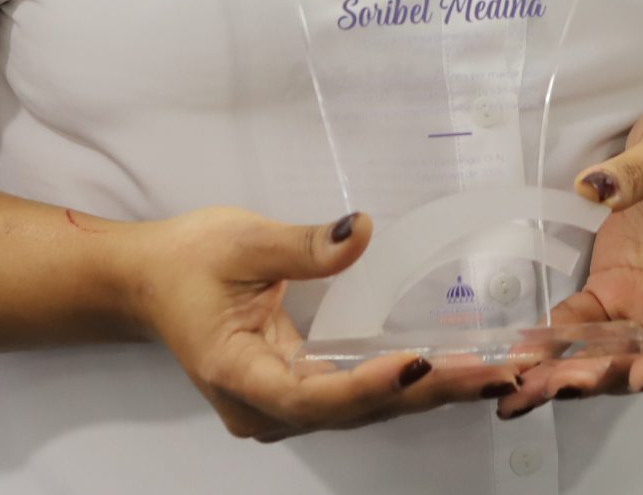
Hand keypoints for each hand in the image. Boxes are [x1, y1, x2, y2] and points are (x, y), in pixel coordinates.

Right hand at [121, 205, 520, 439]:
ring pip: (362, 410)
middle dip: (427, 390)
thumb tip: (362, 231)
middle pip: (353, 409)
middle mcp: (262, 407)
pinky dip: (405, 384)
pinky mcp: (297, 393)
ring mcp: (280, 407)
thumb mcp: (241, 240)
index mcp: (237, 373)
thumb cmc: (186, 261)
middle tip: (495, 369)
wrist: (147, 281)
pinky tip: (454, 372)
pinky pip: (357, 397)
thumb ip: (303, 243)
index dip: (368, 385)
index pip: (312, 395)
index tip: (421, 363)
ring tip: (492, 372)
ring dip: (427, 392)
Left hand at [497, 97, 642, 417]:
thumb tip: (595, 188)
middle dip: (602, 375)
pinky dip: (554, 345)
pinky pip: (582, 325)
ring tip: (522, 394)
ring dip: (570, 374)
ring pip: (611, 350)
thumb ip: (638, 171)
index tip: (641, 377)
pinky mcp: (612, 289)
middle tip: (554, 387)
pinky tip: (520, 360)